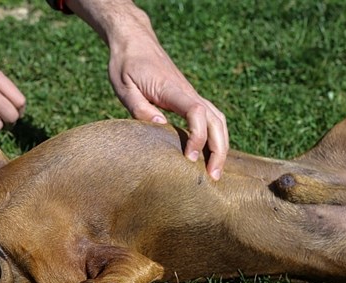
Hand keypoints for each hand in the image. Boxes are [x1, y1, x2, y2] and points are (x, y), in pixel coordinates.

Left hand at [107, 30, 228, 179]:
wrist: (135, 41)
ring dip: (221, 145)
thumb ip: (140, 108)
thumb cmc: (126, 64)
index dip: (198, 136)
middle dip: (219, 149)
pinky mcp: (189, 98)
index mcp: (172, 89)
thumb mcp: (124, 86)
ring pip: (218, 120)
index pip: (196, 112)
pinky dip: (217, 136)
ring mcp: (191, 94)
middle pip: (216, 120)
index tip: (190, 157)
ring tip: (215, 171)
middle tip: (213, 177)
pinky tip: (211, 153)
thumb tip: (161, 127)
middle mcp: (188, 92)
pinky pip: (211, 117)